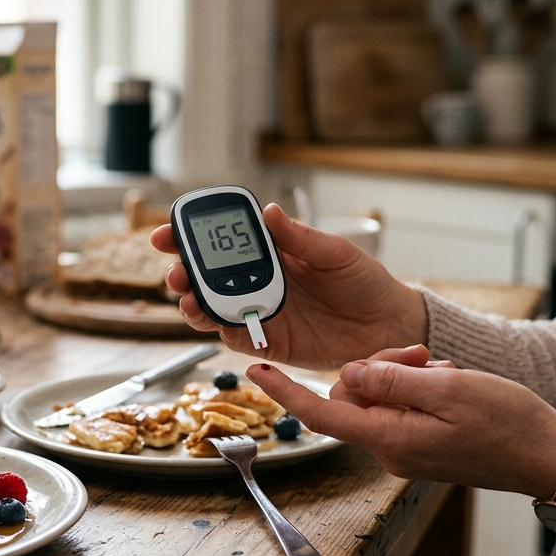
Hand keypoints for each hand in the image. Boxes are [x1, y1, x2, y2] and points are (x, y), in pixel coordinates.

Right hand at [150, 204, 426, 369]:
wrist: (389, 326)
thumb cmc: (366, 283)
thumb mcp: (337, 253)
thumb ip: (301, 238)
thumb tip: (269, 212)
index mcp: (272, 252)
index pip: (223, 242)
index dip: (191, 237)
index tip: (167, 234)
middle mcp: (260, 282)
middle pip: (208, 278)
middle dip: (184, 274)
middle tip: (176, 274)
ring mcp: (262, 312)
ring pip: (213, 310)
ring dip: (194, 305)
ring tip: (187, 301)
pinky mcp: (271, 343)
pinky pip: (237, 339)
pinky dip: (222, 333)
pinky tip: (216, 325)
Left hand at [247, 345, 555, 498]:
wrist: (548, 457)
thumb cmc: (508, 424)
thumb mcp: (449, 388)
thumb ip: (393, 380)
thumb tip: (348, 371)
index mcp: (390, 439)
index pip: (321, 413)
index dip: (285, 391)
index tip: (254, 369)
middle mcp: (389, 449)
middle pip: (351, 393)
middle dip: (378, 365)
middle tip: (421, 355)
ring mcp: (404, 448)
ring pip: (377, 395)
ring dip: (403, 372)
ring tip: (444, 371)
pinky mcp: (419, 443)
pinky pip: (400, 406)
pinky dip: (419, 386)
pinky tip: (448, 381)